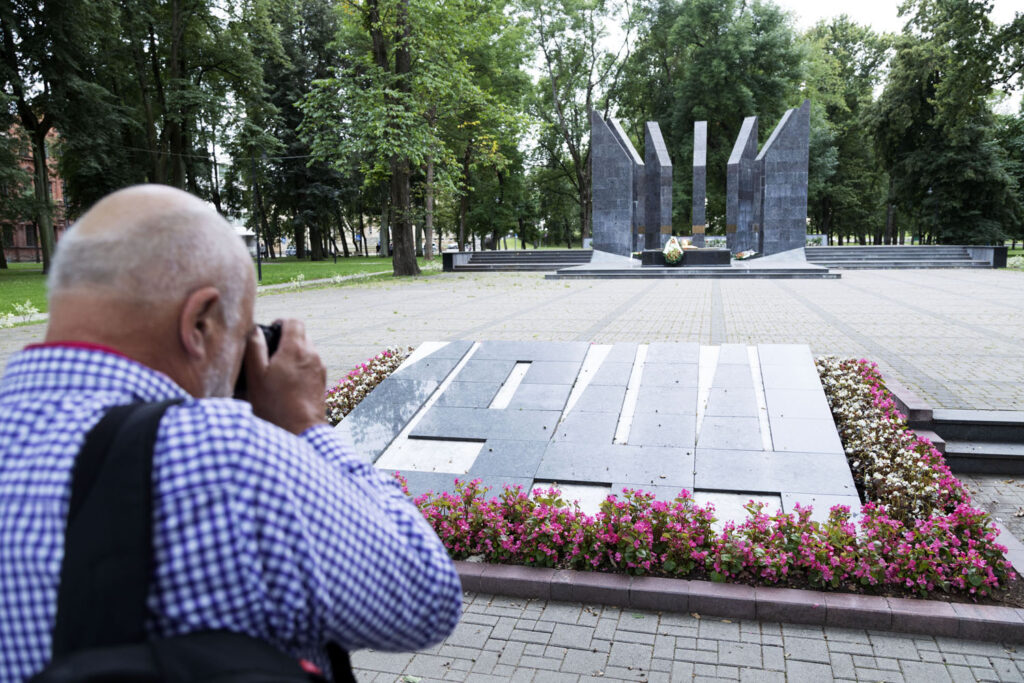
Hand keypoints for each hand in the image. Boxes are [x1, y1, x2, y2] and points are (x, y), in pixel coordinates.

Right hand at [243, 319, 326, 434]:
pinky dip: (301, 367)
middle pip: (301, 335)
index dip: (280, 323)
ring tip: (277, 371)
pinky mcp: (322, 381)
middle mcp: (312, 355)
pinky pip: (312, 365)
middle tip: (270, 354)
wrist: (301, 430)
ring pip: (307, 350)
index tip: (270, 332)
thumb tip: (255, 331)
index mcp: (295, 349)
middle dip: (286, 339)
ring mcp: (320, 368)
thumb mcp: (256, 376)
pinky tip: (288, 383)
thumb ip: (255, 349)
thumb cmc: (275, 405)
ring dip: (293, 354)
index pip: (294, 321)